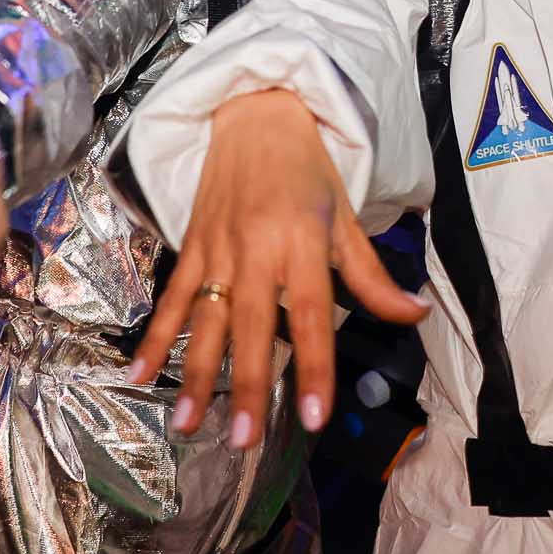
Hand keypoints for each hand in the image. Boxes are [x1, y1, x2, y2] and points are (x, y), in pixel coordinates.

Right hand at [128, 90, 427, 449]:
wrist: (254, 113)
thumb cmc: (307, 169)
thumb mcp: (346, 218)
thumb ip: (372, 277)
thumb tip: (415, 316)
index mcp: (302, 242)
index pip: (312, 316)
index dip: (315, 368)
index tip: (313, 418)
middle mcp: (256, 250)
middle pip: (252, 327)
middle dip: (247, 386)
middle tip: (243, 440)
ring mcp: (217, 249)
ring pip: (204, 320)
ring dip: (194, 374)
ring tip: (187, 423)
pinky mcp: (191, 246)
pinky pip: (171, 297)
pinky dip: (155, 335)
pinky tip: (137, 372)